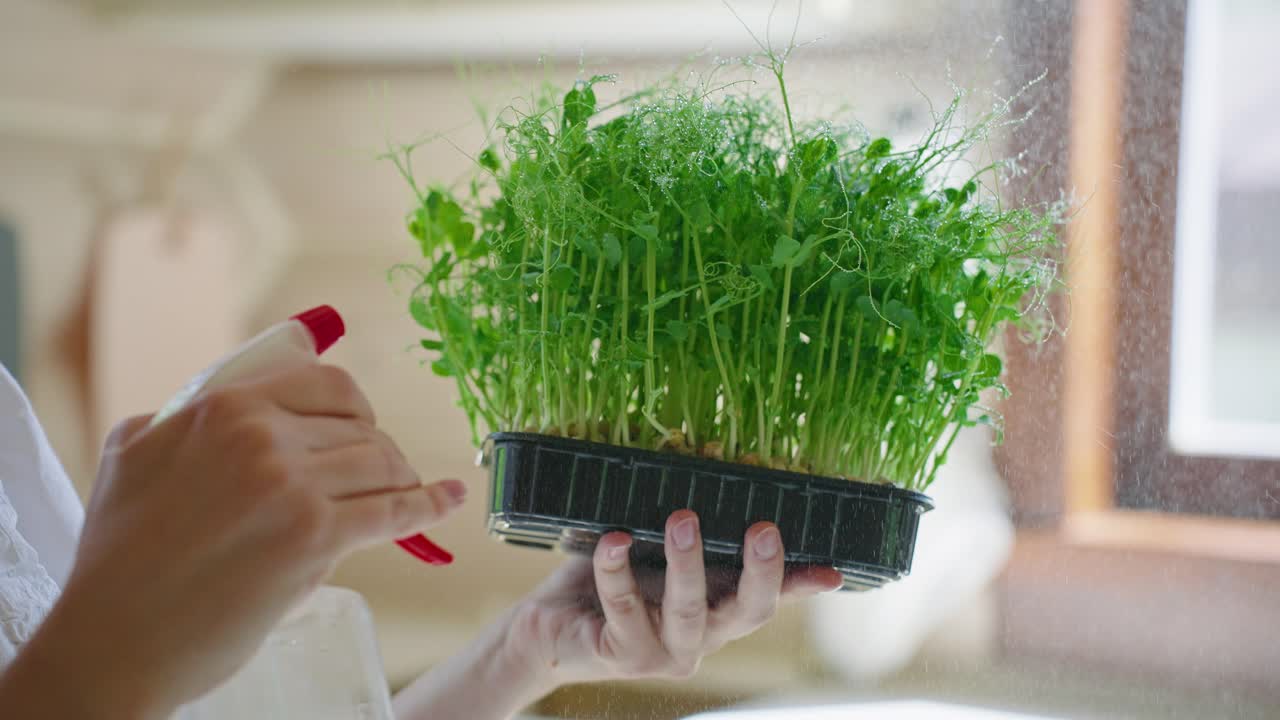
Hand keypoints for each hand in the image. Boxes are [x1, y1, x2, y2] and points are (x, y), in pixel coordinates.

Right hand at [10, 364, 464, 718]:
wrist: (113, 639)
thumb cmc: (116, 558)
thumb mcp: (130, 455)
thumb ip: (178, 420)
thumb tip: (214, 405)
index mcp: (224, 408)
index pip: (325, 384)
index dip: (355, 408)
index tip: (363, 426)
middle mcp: (262, 436)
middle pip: (360, 427)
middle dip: (379, 450)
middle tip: (382, 475)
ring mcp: (292, 485)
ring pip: (381, 464)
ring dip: (402, 479)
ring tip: (408, 493)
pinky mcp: (315, 538)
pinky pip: (393, 511)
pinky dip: (429, 505)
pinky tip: (449, 499)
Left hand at [506, 510, 843, 686]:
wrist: (546, 629)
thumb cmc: (606, 582)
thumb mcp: (652, 555)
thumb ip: (687, 533)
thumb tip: (713, 473)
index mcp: (715, 611)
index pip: (767, 598)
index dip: (799, 585)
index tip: (832, 570)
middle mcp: (700, 638)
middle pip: (746, 613)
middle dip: (760, 572)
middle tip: (763, 528)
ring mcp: (663, 653)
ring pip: (688, 611)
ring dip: (687, 563)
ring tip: (682, 518)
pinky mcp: (621, 655)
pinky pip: (624, 609)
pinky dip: (617, 570)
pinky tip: (613, 540)